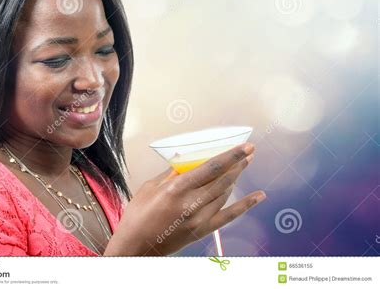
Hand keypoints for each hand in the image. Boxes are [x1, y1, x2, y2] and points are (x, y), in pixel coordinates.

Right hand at [104, 142, 265, 255]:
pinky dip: (245, 205)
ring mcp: (199, 219)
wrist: (136, 247)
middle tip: (249, 151)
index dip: (231, 156)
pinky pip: (229, 216)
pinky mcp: (202, 231)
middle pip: (223, 179)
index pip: (211, 168)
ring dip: (237, 177)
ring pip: (225, 194)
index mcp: (176, 189)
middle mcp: (191, 204)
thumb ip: (170, 174)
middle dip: (238, 163)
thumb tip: (185, 162)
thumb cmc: (138, 216)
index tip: (244, 146)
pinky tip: (258, 196)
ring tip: (245, 164)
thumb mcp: (150, 187)